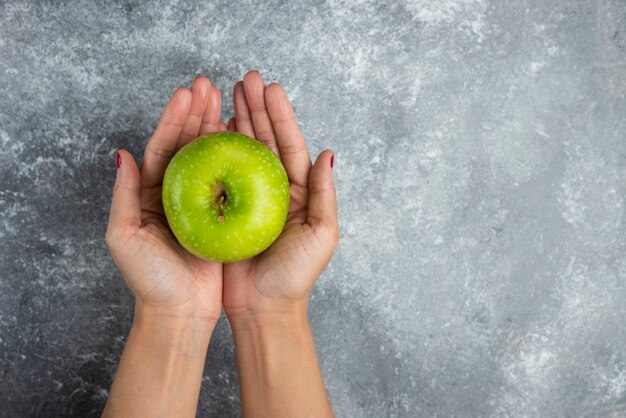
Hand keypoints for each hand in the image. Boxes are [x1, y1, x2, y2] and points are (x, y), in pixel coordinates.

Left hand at [106, 76, 227, 323]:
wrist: (181, 313)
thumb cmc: (150, 280)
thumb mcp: (125, 237)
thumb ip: (123, 194)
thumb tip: (123, 153)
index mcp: (149, 194)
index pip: (161, 147)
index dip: (174, 119)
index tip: (188, 93)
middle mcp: (174, 194)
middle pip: (186, 145)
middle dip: (196, 113)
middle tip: (209, 85)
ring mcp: (199, 204)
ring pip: (209, 158)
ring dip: (216, 128)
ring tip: (227, 100)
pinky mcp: (221, 217)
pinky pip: (229, 180)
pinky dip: (235, 157)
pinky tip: (244, 137)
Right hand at [222, 71, 338, 320]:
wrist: (264, 308)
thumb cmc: (296, 276)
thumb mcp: (322, 235)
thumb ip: (325, 194)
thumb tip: (328, 152)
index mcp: (299, 191)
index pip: (290, 144)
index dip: (280, 115)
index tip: (269, 87)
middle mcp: (274, 189)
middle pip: (265, 140)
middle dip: (255, 108)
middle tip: (244, 79)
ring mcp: (248, 198)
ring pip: (242, 151)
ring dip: (236, 121)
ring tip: (226, 93)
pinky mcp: (225, 210)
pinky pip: (219, 173)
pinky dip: (215, 150)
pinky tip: (210, 129)